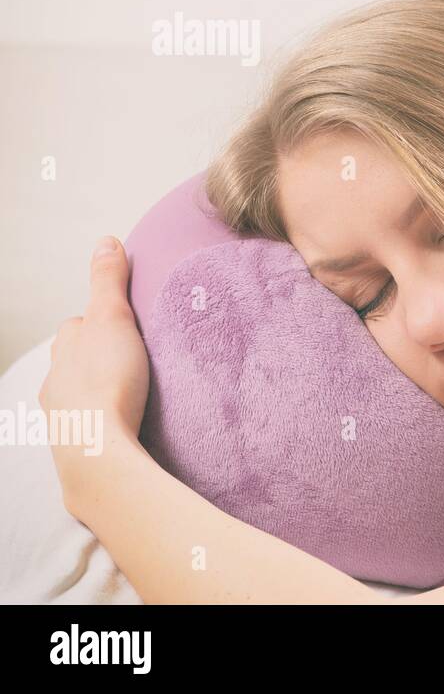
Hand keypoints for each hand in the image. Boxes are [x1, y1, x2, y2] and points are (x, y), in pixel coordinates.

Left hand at [40, 236, 149, 493]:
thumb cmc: (107, 384)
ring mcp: (65, 419)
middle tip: (135, 356)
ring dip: (104, 391)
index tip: (126, 321)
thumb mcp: (112, 319)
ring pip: (82, 395)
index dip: (101, 319)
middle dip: (100, 357)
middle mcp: (56, 385)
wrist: (99, 453)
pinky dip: (108, 420)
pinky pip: (94, 426)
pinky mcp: (81, 447)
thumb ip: (109, 282)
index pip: (78, 325)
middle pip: (77, 362)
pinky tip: (129, 424)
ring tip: (136, 392)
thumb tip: (105, 241)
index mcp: (63, 353)